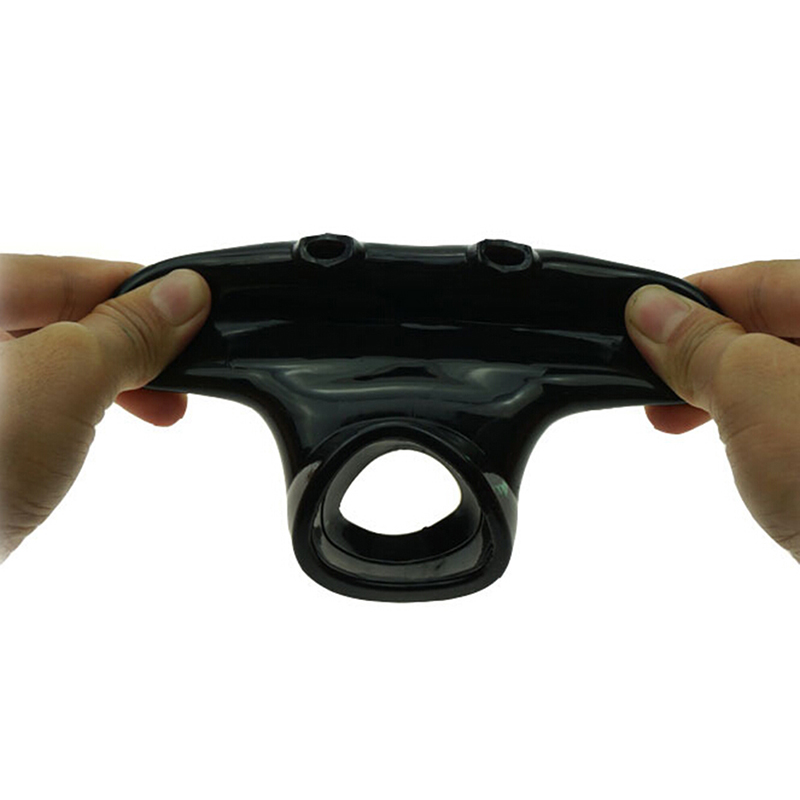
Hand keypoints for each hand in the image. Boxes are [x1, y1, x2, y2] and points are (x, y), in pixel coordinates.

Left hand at [0, 255, 210, 560]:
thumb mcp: (61, 381)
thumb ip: (126, 329)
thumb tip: (184, 294)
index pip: (71, 274)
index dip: (144, 292)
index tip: (196, 314)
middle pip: (65, 315)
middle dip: (134, 347)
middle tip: (179, 379)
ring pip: (58, 359)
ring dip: (117, 380)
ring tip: (159, 410)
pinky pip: (43, 396)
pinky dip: (85, 406)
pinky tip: (101, 425)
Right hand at [625, 260, 799, 561]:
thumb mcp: (759, 393)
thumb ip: (702, 343)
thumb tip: (650, 309)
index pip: (764, 281)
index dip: (689, 299)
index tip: (638, 327)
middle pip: (774, 328)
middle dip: (703, 357)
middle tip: (655, 392)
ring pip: (783, 378)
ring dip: (724, 395)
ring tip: (684, 425)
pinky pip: (797, 419)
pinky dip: (757, 427)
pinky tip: (741, 452)